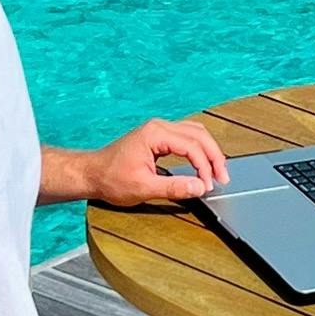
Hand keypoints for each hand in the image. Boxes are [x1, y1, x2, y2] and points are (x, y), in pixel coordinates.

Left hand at [89, 117, 229, 206]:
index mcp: (155, 134)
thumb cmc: (111, 179)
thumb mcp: (143, 188)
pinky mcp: (158, 137)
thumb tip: (199, 187)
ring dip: (209, 151)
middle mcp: (159, 127)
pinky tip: (203, 164)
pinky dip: (199, 149)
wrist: (91, 173)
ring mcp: (158, 130)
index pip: (192, 146)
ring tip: (216, 172)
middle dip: (214, 157)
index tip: (209, 185)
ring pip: (195, 133)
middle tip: (223, 178)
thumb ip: (174, 188)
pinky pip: (186, 137)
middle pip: (199, 135)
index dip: (205, 166)